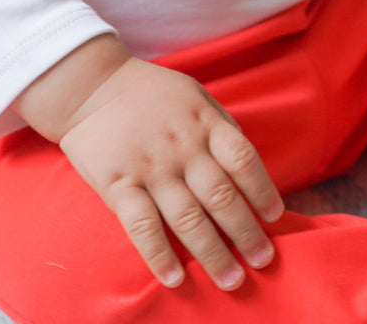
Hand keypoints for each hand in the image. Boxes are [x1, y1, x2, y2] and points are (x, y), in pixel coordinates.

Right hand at [24, 41, 283, 289]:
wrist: (91, 86)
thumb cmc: (151, 92)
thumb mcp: (195, 96)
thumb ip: (219, 127)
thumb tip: (244, 163)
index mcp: (205, 122)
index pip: (243, 159)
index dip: (262, 189)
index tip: (275, 217)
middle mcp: (183, 148)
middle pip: (222, 196)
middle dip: (246, 232)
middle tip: (263, 260)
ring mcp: (151, 168)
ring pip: (188, 218)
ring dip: (212, 253)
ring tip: (231, 280)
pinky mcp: (118, 185)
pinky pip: (142, 226)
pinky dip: (159, 255)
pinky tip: (174, 279)